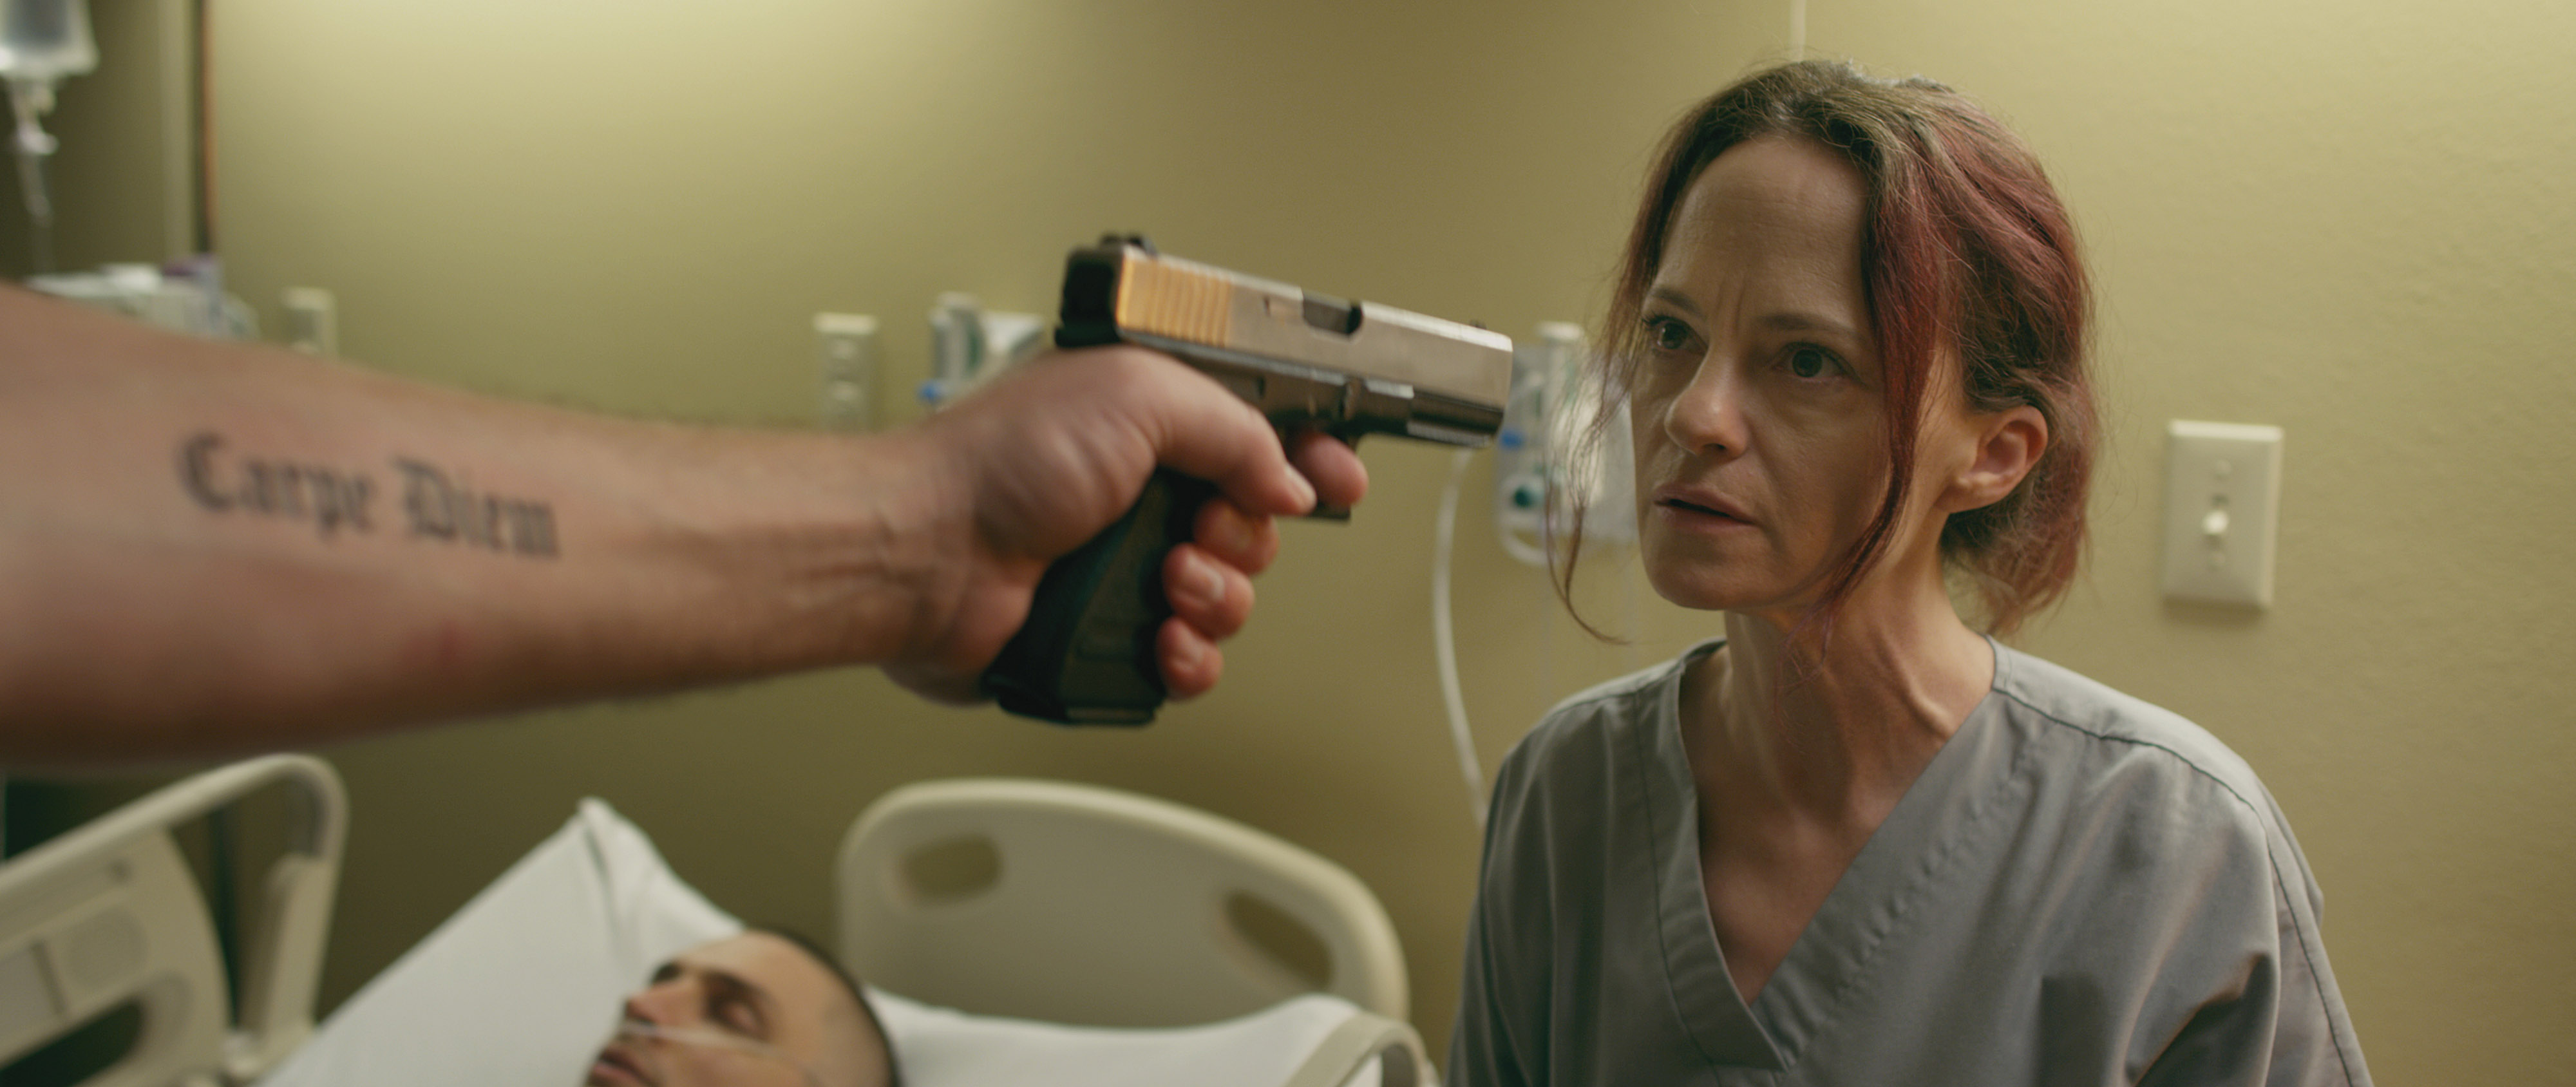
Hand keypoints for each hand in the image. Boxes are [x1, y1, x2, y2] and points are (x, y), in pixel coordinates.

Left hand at [883, 346, 1366, 703]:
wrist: (927, 556)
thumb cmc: (997, 462)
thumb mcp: (1138, 395)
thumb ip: (1233, 425)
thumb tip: (1286, 475)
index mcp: (1150, 420)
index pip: (1260, 433)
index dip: (1308, 455)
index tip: (1337, 479)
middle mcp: (1141, 490)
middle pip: (1256, 523)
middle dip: (1246, 533)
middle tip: (1203, 527)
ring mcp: (1126, 565)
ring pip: (1231, 596)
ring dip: (1217, 595)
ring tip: (1167, 583)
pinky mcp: (1109, 633)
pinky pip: (1192, 660)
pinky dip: (1189, 656)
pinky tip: (1163, 639)